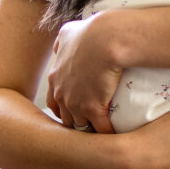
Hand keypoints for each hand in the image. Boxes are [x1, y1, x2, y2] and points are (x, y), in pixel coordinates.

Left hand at [47, 13, 121, 133]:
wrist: (104, 39)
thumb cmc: (89, 32)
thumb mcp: (68, 32)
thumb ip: (62, 42)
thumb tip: (62, 44)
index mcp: (55, 78)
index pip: (54, 103)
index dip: (65, 109)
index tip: (76, 111)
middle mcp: (62, 93)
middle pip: (65, 118)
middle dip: (76, 122)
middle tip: (90, 124)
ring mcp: (76, 103)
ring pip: (80, 125)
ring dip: (90, 130)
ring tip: (102, 134)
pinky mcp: (93, 109)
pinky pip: (100, 129)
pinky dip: (108, 134)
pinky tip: (115, 136)